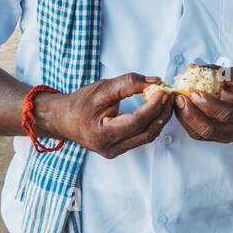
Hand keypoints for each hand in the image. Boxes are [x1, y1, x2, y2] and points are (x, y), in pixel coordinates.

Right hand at [37, 73, 173, 158]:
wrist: (62, 119)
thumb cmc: (79, 103)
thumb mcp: (102, 88)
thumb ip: (128, 83)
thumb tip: (155, 81)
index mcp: (102, 135)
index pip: (136, 121)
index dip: (153, 106)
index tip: (164, 91)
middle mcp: (110, 148)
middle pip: (146, 133)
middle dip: (161, 113)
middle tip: (170, 95)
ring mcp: (115, 151)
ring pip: (146, 137)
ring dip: (159, 119)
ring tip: (166, 101)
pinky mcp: (119, 149)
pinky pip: (141, 137)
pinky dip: (151, 123)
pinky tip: (156, 109)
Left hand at [173, 67, 232, 143]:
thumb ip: (220, 73)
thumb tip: (193, 68)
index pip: (227, 113)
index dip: (209, 104)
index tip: (194, 92)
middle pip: (211, 129)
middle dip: (192, 115)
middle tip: (180, 99)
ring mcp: (229, 138)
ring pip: (202, 134)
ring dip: (186, 119)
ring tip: (178, 103)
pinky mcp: (219, 139)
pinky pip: (200, 135)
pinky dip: (187, 122)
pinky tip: (181, 110)